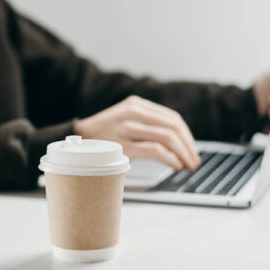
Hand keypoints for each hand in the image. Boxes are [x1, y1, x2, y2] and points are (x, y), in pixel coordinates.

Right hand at [74, 95, 200, 170]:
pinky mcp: (123, 145)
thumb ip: (146, 122)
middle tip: (194, 161)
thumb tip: (177, 140)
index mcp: (136, 104)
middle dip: (188, 146)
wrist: (76, 140)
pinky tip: (174, 166)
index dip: (187, 136)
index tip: (191, 149)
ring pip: (167, 137)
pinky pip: (155, 150)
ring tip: (186, 166)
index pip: (172, 118)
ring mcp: (127, 128)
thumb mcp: (124, 118)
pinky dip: (170, 159)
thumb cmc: (103, 134)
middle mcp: (133, 112)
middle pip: (173, 127)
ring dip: (183, 154)